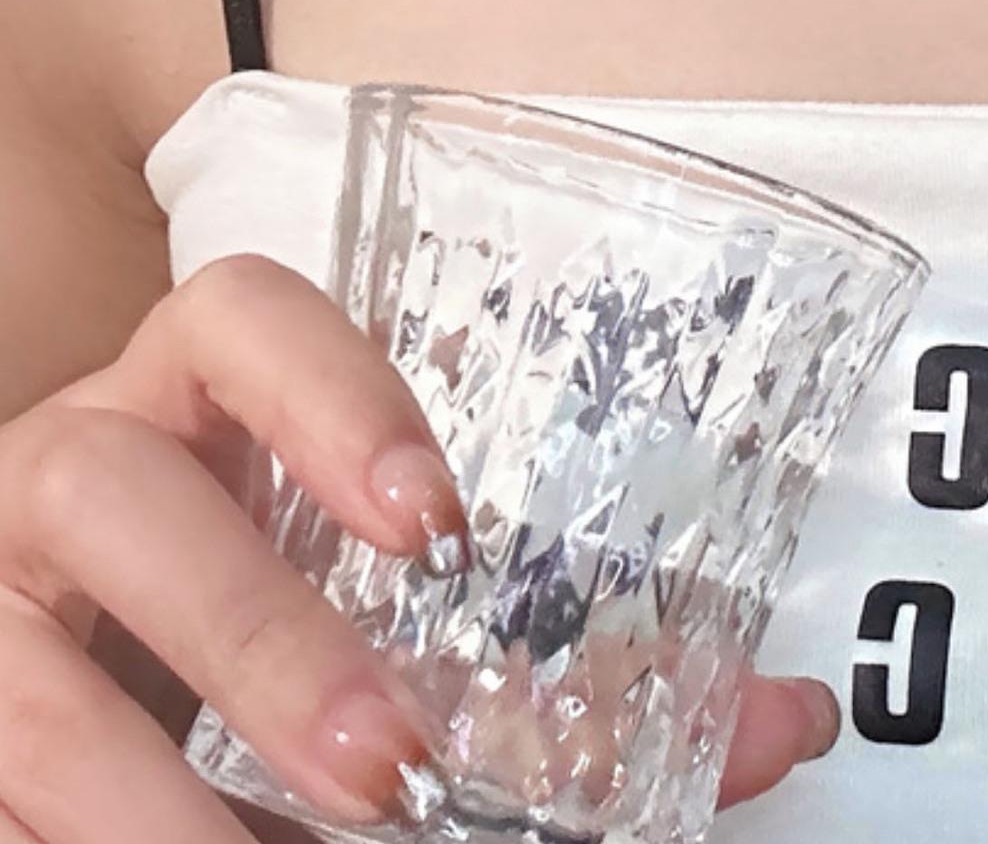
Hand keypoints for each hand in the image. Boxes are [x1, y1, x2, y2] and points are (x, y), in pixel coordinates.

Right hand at [0, 253, 839, 841]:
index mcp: (205, 397)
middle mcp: (82, 463)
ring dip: (148, 796)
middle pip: (113, 484)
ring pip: (26, 670)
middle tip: (394, 763)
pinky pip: (2, 781)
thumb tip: (788, 719)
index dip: (330, 394)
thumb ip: (594, 666)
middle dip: (258, 635)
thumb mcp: (418, 619)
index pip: (238, 313)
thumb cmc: (289, 605)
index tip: (439, 523)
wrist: (98, 670)